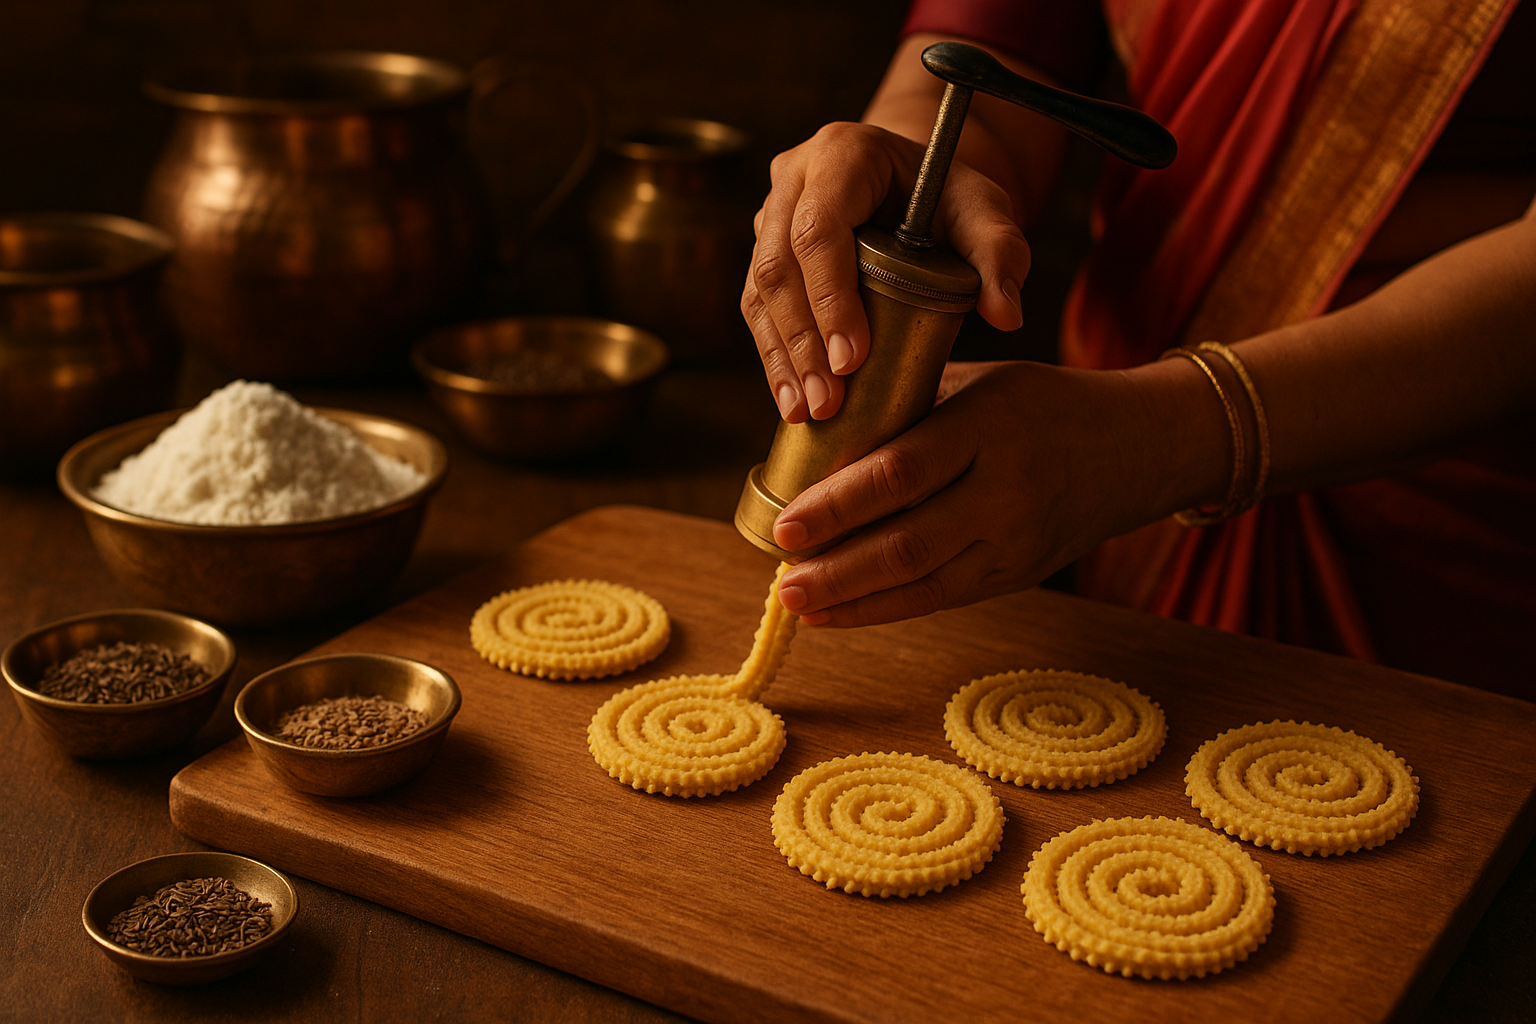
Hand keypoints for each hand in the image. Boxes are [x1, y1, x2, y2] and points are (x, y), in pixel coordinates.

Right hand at [740, 122, 1030, 422]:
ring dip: (782, 358)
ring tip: (807, 412)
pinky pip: (758, 310)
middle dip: (802, 342)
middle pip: (779, 265)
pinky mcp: (764, 253)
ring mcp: (771, 216)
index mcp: (843, 153)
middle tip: (828, 401)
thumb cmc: (947, 197)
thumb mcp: (985, 212)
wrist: (911, 189)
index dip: (829, 297)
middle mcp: (793, 178)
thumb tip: (1006, 313)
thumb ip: (1002, 253)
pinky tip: (793, 401)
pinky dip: (776, 358)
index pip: (820, 228)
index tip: (852, 359)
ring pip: (760, 292)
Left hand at [769, 360, 1179, 626]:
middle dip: (836, 566)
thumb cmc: (1036, 403)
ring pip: (921, 580)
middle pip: (907, 539)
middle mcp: (1005, 487)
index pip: (901, 470)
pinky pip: (940, 598)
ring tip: (796, 601)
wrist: (1135, 445)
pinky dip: (882, 609)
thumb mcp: (977, 383)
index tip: (786, 523)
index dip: (839, 503)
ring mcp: (1015, 538)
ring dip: (851, 598)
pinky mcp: (1017, 573)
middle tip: (782, 576)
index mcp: (987, 423)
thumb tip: (811, 436)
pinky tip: (836, 613)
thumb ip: (905, 408)